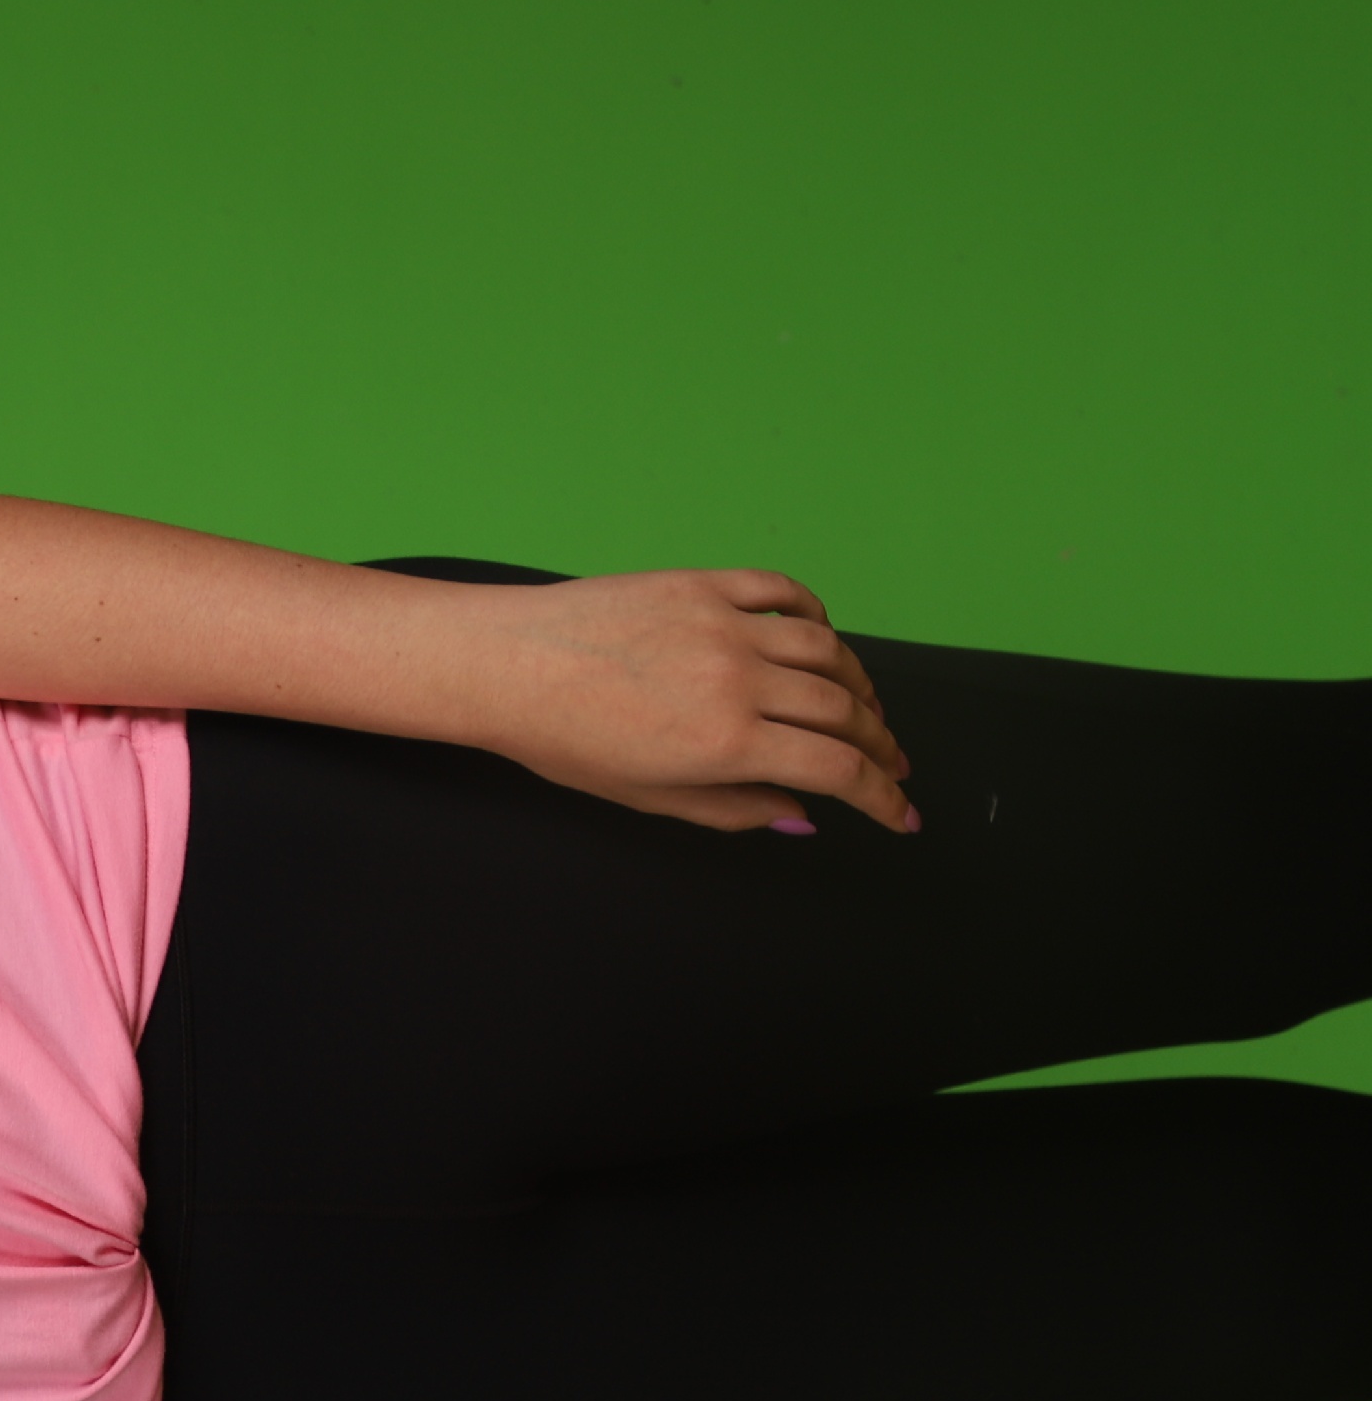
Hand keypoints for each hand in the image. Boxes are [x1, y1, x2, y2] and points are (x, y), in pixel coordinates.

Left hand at [444, 569, 916, 835]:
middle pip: (846, 710)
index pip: (838, 770)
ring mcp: (724, 624)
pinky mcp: (704, 584)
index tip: (900, 813)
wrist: (501, 664)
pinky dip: (816, 617)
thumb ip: (733, 810)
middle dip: (880, 744)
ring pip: (829, 650)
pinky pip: (785, 594)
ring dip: (860, 683)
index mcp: (726, 743)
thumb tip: (801, 816)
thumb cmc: (560, 739)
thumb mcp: (646, 797)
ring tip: (864, 709)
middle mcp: (738, 680)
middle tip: (891, 762)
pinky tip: (820, 640)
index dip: (882, 796)